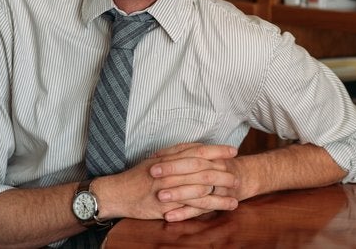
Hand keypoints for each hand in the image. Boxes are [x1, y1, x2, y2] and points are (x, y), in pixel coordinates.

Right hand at [93, 143, 237, 221]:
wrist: (117, 193)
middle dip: (222, 167)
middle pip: (201, 166)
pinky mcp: (167, 205)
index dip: (216, 149)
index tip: (231, 149)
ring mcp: (169, 187)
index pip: (196, 150)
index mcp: (167, 157)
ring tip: (236, 189)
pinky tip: (223, 206)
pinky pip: (193, 205)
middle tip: (238, 168)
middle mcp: (169, 170)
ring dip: (221, 187)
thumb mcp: (154, 160)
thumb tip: (192, 149)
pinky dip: (211, 205)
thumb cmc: (136, 177)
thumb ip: (173, 155)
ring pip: (200, 185)